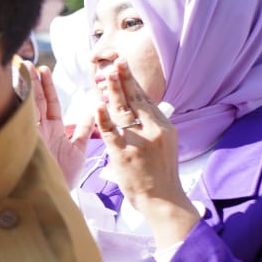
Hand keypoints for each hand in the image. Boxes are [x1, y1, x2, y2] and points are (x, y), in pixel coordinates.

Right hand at [31, 63, 87, 186]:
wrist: (56, 195)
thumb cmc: (66, 177)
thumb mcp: (78, 150)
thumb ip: (83, 131)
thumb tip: (94, 113)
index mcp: (53, 130)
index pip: (49, 103)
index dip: (46, 87)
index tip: (44, 70)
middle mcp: (40, 130)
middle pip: (36, 101)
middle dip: (33, 82)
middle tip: (29, 64)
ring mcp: (32, 136)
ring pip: (28, 107)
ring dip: (25, 88)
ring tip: (22, 69)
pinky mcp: (28, 142)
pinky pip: (23, 120)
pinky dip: (19, 105)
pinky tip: (15, 90)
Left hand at [96, 60, 198, 247]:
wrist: (163, 199)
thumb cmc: (160, 174)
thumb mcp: (164, 145)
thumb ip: (154, 127)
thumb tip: (147, 110)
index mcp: (163, 127)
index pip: (146, 99)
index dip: (133, 82)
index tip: (124, 67)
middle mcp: (154, 130)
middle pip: (136, 100)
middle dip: (124, 79)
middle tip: (115, 62)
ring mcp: (139, 142)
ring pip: (124, 112)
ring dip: (114, 92)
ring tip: (105, 75)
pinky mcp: (124, 155)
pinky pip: (112, 133)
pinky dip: (104, 119)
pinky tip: (97, 106)